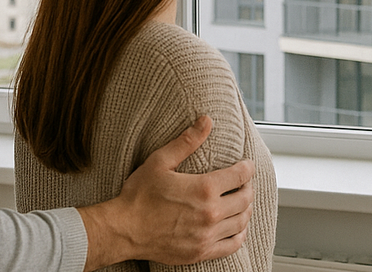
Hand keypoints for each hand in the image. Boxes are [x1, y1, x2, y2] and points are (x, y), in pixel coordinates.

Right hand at [78, 116, 254, 269]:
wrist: (123, 230)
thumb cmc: (139, 195)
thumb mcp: (160, 162)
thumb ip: (186, 142)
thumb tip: (206, 121)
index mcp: (204, 189)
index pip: (240, 175)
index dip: (247, 168)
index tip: (246, 165)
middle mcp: (210, 213)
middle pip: (245, 199)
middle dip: (248, 187)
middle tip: (244, 183)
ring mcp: (207, 235)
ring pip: (242, 221)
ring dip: (246, 209)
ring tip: (242, 202)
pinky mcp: (201, 252)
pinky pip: (232, 244)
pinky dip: (240, 234)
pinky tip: (236, 226)